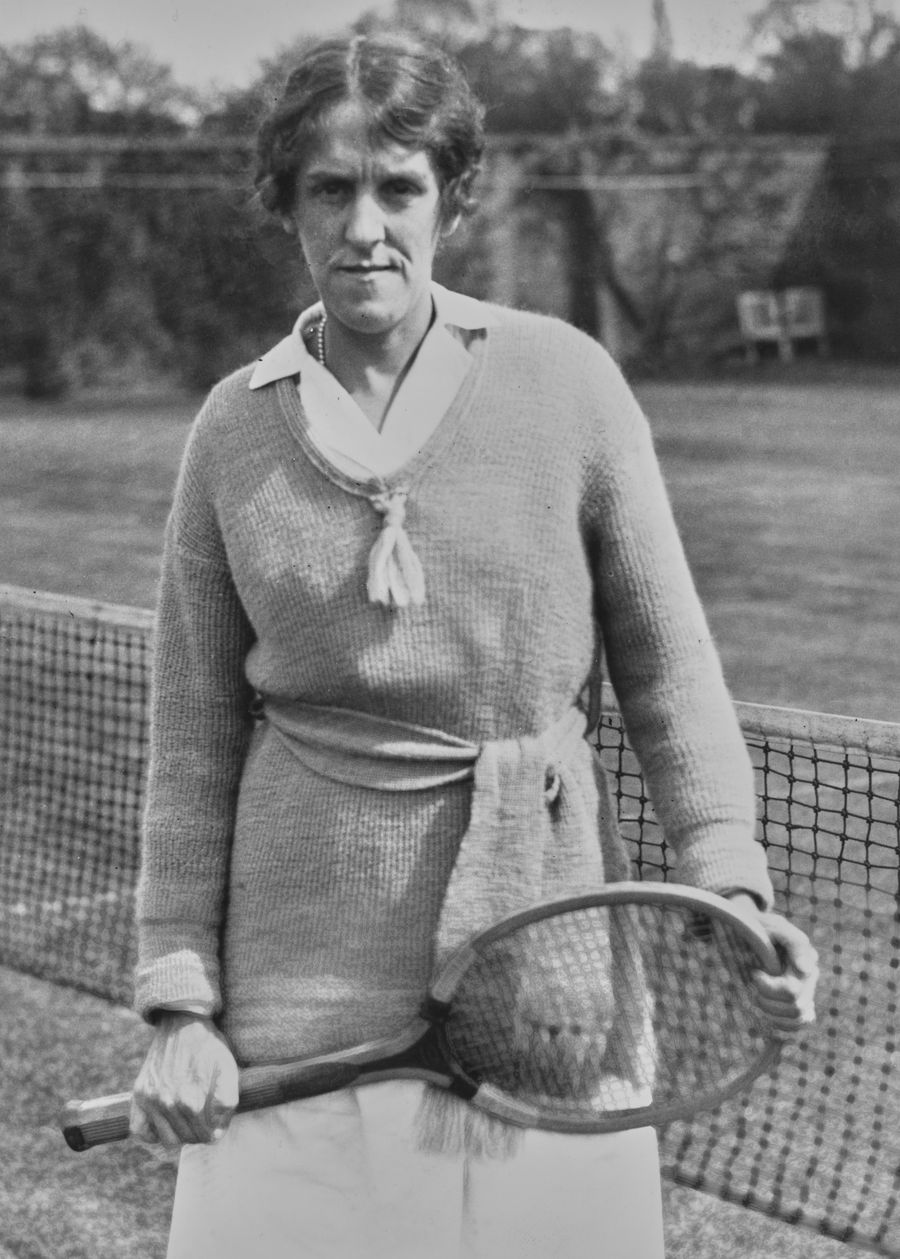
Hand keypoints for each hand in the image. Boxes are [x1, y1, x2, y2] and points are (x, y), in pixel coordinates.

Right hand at [130, 1012, 239, 1146]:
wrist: (183, 1024)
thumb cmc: (208, 1047)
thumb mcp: (228, 1070)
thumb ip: (227, 1103)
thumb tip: (216, 1132)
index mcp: (192, 1101)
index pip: (205, 1136)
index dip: (215, 1131)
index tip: (216, 1123)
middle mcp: (168, 1104)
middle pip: (187, 1138)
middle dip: (199, 1132)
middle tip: (204, 1119)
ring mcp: (150, 1100)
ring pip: (166, 1139)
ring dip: (179, 1134)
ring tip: (187, 1119)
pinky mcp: (138, 1095)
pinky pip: (139, 1131)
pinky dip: (151, 1133)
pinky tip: (165, 1121)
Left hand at [726, 893, 818, 1035]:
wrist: (755, 931)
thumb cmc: (762, 927)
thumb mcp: (773, 925)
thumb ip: (792, 941)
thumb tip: (807, 970)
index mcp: (806, 959)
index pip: (790, 991)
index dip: (767, 988)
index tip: (754, 973)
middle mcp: (810, 978)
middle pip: (794, 1007)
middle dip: (767, 999)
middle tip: (752, 981)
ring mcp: (806, 992)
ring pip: (797, 1018)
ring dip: (771, 1011)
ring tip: (757, 995)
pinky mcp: (799, 1003)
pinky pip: (798, 1026)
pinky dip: (783, 1026)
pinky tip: (769, 1015)